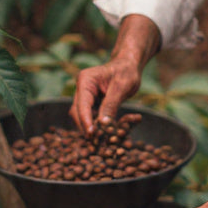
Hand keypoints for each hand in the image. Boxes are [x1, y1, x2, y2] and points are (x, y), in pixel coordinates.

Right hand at [70, 14, 160, 134]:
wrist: (129, 65)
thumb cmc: (127, 71)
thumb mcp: (121, 87)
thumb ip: (111, 105)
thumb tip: (103, 124)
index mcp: (85, 81)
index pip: (82, 104)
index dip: (85, 120)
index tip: (91, 134)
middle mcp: (82, 89)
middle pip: (78, 113)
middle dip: (87, 127)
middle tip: (97, 142)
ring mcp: (85, 96)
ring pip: (84, 117)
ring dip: (93, 128)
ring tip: (104, 139)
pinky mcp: (92, 103)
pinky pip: (92, 117)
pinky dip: (100, 124)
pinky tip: (111, 130)